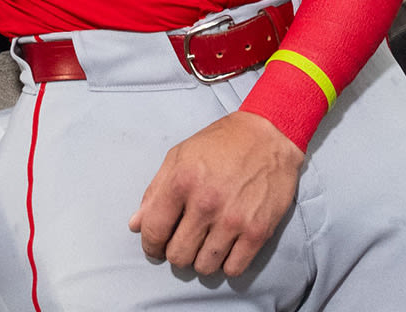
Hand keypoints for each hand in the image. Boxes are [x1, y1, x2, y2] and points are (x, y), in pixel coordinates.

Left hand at [128, 110, 304, 277]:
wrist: (269, 135)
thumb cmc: (221, 143)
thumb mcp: (179, 156)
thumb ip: (154, 191)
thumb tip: (136, 225)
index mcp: (182, 182)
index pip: (154, 232)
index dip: (150, 245)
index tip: (156, 246)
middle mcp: (206, 204)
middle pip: (178, 256)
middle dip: (175, 253)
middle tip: (183, 242)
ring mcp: (234, 220)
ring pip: (204, 267)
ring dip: (201, 260)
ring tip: (205, 244)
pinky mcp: (259, 231)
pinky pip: (234, 269)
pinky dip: (227, 264)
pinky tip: (227, 248)